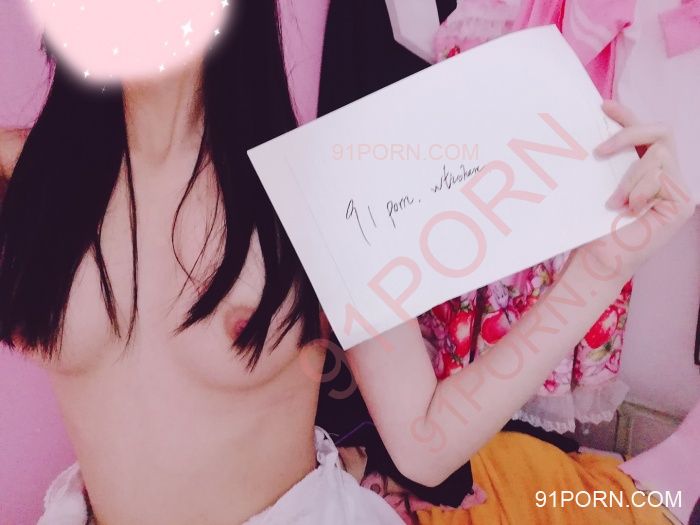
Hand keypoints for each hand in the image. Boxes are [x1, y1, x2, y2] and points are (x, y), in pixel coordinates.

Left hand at [579, 100, 694, 280]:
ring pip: (657, 155)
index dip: (627, 116)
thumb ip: (606, 161)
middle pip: (661, 132)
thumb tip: (591, 131)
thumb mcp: (597, 185)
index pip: (645, 132)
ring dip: (629, 177)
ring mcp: (679, 189)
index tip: (602, 106)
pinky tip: (629, 209)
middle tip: (599, 151)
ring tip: (614, 201)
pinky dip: (639, 190)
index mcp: (646, 169)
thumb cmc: (593, 228)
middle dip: (629, 134)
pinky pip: (661, 176)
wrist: (598, 261)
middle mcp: (667, 175)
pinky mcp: (683, 203)